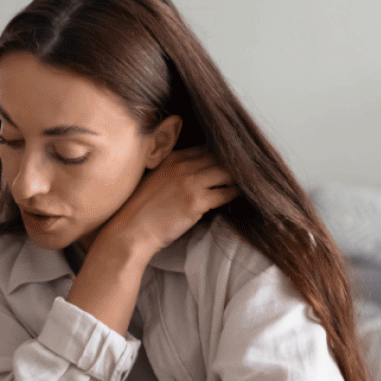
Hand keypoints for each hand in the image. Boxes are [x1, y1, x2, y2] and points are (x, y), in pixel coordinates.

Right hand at [99, 147, 236, 257]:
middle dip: (234, 163)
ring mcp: (190, 182)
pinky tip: (240, 196)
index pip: (205, 149)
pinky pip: (226, 193)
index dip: (221, 155)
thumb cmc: (140, 212)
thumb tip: (197, 175)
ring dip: (239, 178)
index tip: (232, 162)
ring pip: (226, 173)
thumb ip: (174, 172)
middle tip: (249, 170)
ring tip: (250, 182)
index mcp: (171, 158)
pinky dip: (235, 194)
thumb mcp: (155, 181)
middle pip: (219, 157)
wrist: (130, 232)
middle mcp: (182, 166)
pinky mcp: (197, 202)